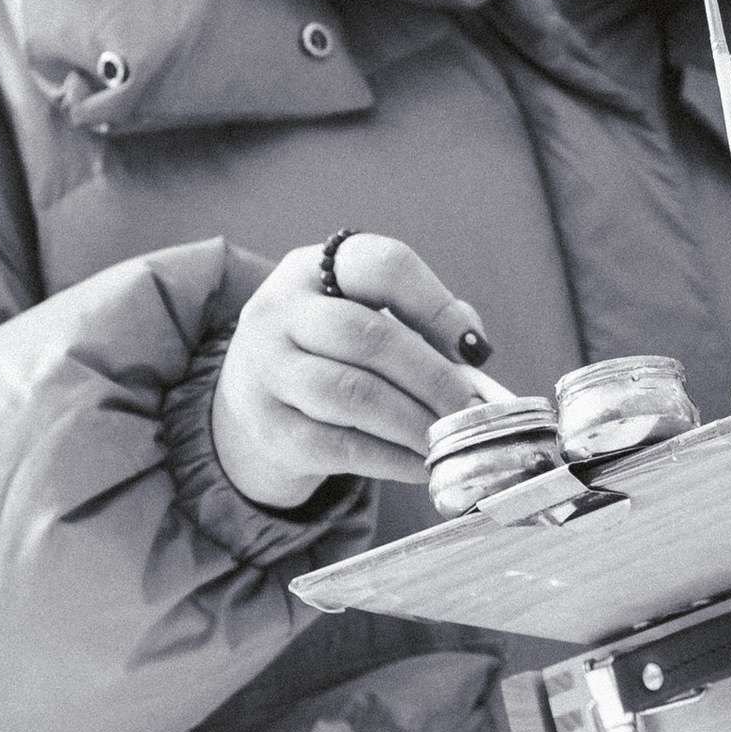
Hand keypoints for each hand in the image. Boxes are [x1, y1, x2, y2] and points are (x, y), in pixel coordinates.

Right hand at [211, 235, 492, 509]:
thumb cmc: (331, 349)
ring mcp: (266, 372)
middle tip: (469, 405)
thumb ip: (421, 318)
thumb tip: (473, 352)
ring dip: (414, 420)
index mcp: (312, 269)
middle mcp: (278, 312)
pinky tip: (422, 464)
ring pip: (353, 394)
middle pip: (368, 337)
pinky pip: (340, 447)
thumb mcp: (361, 312)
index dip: (436, 306)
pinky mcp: (268, 430)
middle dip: (432, 376)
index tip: (474, 349)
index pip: (381, 267)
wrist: (256, 396)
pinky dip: (392, 459)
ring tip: (449, 436)